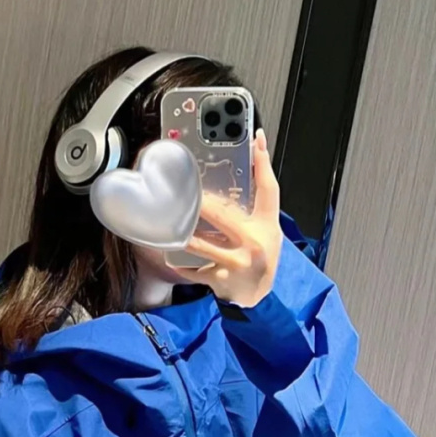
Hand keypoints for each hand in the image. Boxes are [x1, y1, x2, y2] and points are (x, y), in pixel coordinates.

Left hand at [170, 130, 282, 306]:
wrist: (259, 296)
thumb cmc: (260, 255)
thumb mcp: (267, 227)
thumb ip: (258, 198)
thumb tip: (254, 155)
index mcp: (266, 225)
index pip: (268, 190)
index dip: (263, 164)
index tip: (256, 140)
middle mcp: (252, 243)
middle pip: (220, 215)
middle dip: (198, 203)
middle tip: (179, 189)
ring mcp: (235, 263)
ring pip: (199, 243)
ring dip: (181, 234)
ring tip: (167, 222)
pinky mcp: (219, 279)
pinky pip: (192, 268)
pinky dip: (180, 263)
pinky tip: (170, 255)